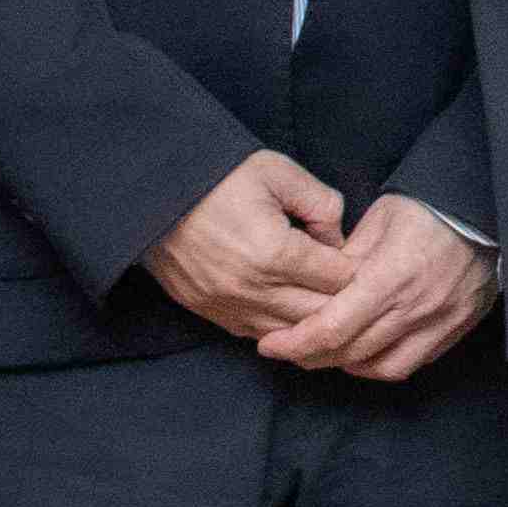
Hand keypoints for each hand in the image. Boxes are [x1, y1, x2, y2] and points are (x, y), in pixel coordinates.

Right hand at [146, 148, 356, 348]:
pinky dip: (277, 325)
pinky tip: (285, 306)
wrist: (153, 190)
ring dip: (309, 318)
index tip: (352, 253)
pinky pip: (256, 334)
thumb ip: (321, 203)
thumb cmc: (218, 176)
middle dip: (340, 298)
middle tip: (343, 279)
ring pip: (290, 333)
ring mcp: (227, 305)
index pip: (340, 279)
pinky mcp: (208, 311)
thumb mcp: (278, 172)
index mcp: (274, 252)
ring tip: (318, 295)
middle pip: (320, 314)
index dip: (354, 266)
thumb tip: (339, 238)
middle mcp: (251, 288)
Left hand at [254, 193, 492, 381]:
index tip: (270, 345)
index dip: (294, 343)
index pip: (331, 328)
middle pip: (349, 352)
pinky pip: (410, 364)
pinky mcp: (454, 329)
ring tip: (325, 352)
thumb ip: (345, 258)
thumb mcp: (379, 219)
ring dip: (345, 365)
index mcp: (391, 276)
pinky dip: (380, 365)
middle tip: (287, 349)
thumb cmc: (429, 209)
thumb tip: (315, 284)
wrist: (487, 211)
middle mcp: (415, 307)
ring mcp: (438, 323)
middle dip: (310, 356)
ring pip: (379, 367)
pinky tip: (364, 353)